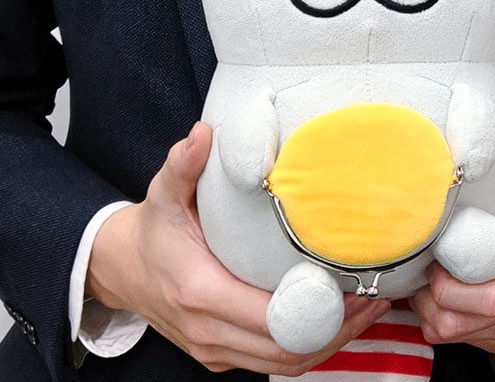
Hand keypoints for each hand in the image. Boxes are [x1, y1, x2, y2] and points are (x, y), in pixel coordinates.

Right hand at [89, 122, 389, 374]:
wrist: (119, 269)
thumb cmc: (152, 231)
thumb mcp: (163, 193)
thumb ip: (184, 165)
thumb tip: (203, 135)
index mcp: (200, 291)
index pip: (270, 317)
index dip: (317, 310)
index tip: (354, 289)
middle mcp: (207, 329)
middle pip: (285, 348)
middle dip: (336, 329)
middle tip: (375, 298)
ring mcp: (212, 348)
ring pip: (282, 364)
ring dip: (329, 343)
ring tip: (366, 310)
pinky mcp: (218, 355)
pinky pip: (269, 363)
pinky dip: (306, 347)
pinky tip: (335, 320)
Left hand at [410, 113, 494, 352]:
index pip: (483, 292)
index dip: (446, 280)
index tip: (438, 254)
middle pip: (457, 318)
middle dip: (430, 295)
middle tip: (428, 264)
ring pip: (451, 331)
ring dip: (431, 309)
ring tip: (433, 278)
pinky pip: (459, 339)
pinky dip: (444, 321)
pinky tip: (447, 295)